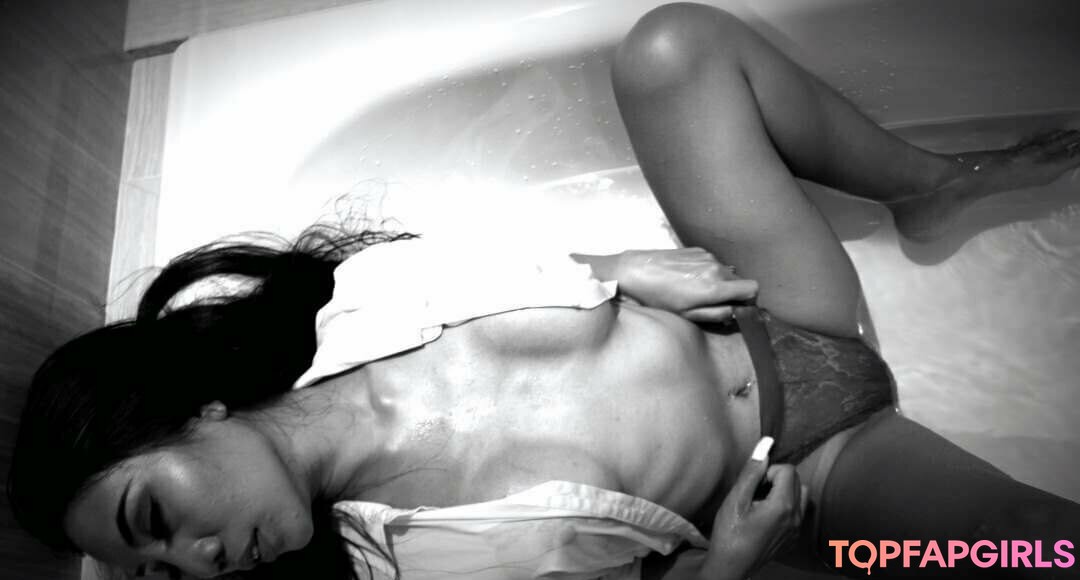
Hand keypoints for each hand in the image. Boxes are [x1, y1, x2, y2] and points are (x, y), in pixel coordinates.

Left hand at [614, 248, 757, 322]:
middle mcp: (716, 268)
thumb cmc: (658, 297)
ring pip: (727, 272)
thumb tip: (736, 312)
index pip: (753, 289)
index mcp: (715, 286)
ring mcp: (707, 256)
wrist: (635, 271)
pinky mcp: (697, 249)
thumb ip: (717, 314)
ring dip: (719, 283)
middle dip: (732, 293)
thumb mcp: (688, 314)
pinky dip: (708, 272)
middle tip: (711, 303)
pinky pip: (713, 263)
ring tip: (695, 291)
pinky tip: (688, 278)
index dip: (747, 301)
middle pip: (741, 281)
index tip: (735, 308)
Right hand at [699, 438, 807, 579]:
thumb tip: (765, 444)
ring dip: (784, 491)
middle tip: (755, 493)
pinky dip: (786, 506)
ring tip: (763, 502)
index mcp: (783, 506)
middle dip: (776, 479)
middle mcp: (796, 517)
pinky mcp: (793, 537)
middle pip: (797, 480)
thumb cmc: (730, 534)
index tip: (753, 485)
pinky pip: (799, 511)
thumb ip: (752, 471)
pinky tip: (766, 516)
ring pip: (802, 494)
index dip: (768, 471)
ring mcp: (796, 529)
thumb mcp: (736, 499)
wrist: (731, 566)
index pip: (788, 469)